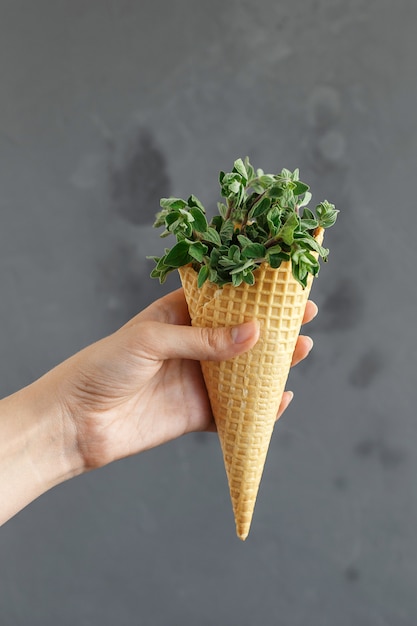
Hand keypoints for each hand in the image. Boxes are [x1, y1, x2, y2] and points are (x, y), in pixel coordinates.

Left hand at [52, 289, 316, 470]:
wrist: (75, 422)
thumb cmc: (104, 366)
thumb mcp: (152, 341)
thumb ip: (203, 339)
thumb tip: (255, 333)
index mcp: (177, 317)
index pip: (223, 299)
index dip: (254, 292)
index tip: (285, 286)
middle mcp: (191, 347)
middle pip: (241, 334)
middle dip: (273, 326)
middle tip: (304, 317)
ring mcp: (196, 380)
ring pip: (244, 371)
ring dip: (273, 363)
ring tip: (302, 350)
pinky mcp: (196, 414)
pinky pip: (236, 411)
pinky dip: (259, 408)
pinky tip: (281, 399)